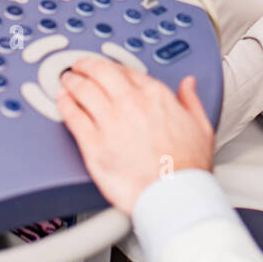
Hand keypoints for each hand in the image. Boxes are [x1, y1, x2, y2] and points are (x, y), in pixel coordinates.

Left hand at [57, 57, 214, 214]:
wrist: (174, 195)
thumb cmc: (188, 168)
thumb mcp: (200, 126)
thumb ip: (190, 100)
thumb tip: (188, 85)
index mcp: (155, 96)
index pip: (127, 71)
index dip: (114, 67)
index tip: (109, 69)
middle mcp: (130, 104)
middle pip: (100, 73)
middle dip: (87, 66)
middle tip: (80, 66)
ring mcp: (109, 122)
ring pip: (82, 90)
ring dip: (72, 82)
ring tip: (67, 80)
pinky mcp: (93, 144)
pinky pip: (73, 116)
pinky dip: (64, 104)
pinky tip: (62, 101)